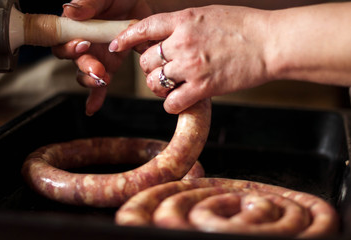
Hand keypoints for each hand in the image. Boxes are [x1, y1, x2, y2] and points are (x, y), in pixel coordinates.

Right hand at [52, 0, 151, 115]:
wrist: (140, 7)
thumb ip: (89, 3)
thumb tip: (70, 10)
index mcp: (78, 27)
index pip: (63, 40)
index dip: (68, 46)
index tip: (83, 45)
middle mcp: (84, 44)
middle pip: (75, 61)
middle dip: (85, 66)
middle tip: (98, 68)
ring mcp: (97, 57)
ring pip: (87, 74)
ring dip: (92, 80)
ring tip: (104, 78)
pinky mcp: (109, 66)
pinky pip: (100, 85)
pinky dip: (96, 97)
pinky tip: (92, 108)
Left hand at [110, 5, 272, 113]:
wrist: (271, 43)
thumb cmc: (244, 27)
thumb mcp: (209, 15)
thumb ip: (185, 25)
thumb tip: (168, 36)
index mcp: (183, 20)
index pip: (144, 28)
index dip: (125, 37)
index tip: (116, 45)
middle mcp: (182, 42)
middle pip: (145, 60)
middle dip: (148, 68)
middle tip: (160, 71)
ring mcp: (191, 66)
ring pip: (154, 82)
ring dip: (157, 87)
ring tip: (169, 87)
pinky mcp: (203, 88)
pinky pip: (171, 103)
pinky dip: (171, 104)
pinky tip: (179, 101)